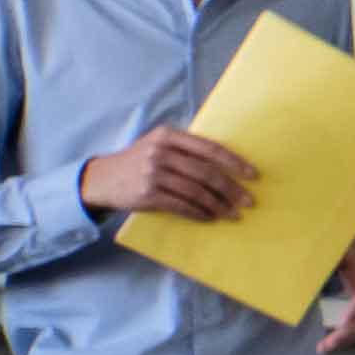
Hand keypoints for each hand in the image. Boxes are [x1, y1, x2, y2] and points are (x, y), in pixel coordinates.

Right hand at [79, 123, 252, 221]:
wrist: (101, 179)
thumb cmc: (138, 162)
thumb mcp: (158, 145)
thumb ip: (185, 149)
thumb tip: (228, 163)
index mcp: (168, 136)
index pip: (209, 148)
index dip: (234, 162)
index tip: (252, 175)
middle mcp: (160, 152)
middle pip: (206, 172)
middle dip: (231, 188)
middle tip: (248, 201)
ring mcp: (153, 173)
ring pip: (196, 191)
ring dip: (218, 205)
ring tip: (232, 214)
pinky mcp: (147, 194)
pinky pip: (181, 205)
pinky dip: (199, 213)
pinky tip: (210, 218)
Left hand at [318, 224, 354, 353]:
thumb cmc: (346, 238)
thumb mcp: (335, 242)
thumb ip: (320, 254)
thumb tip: (295, 267)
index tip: (343, 321)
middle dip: (348, 332)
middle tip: (327, 344)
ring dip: (346, 338)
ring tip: (323, 348)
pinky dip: (346, 334)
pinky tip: (328, 342)